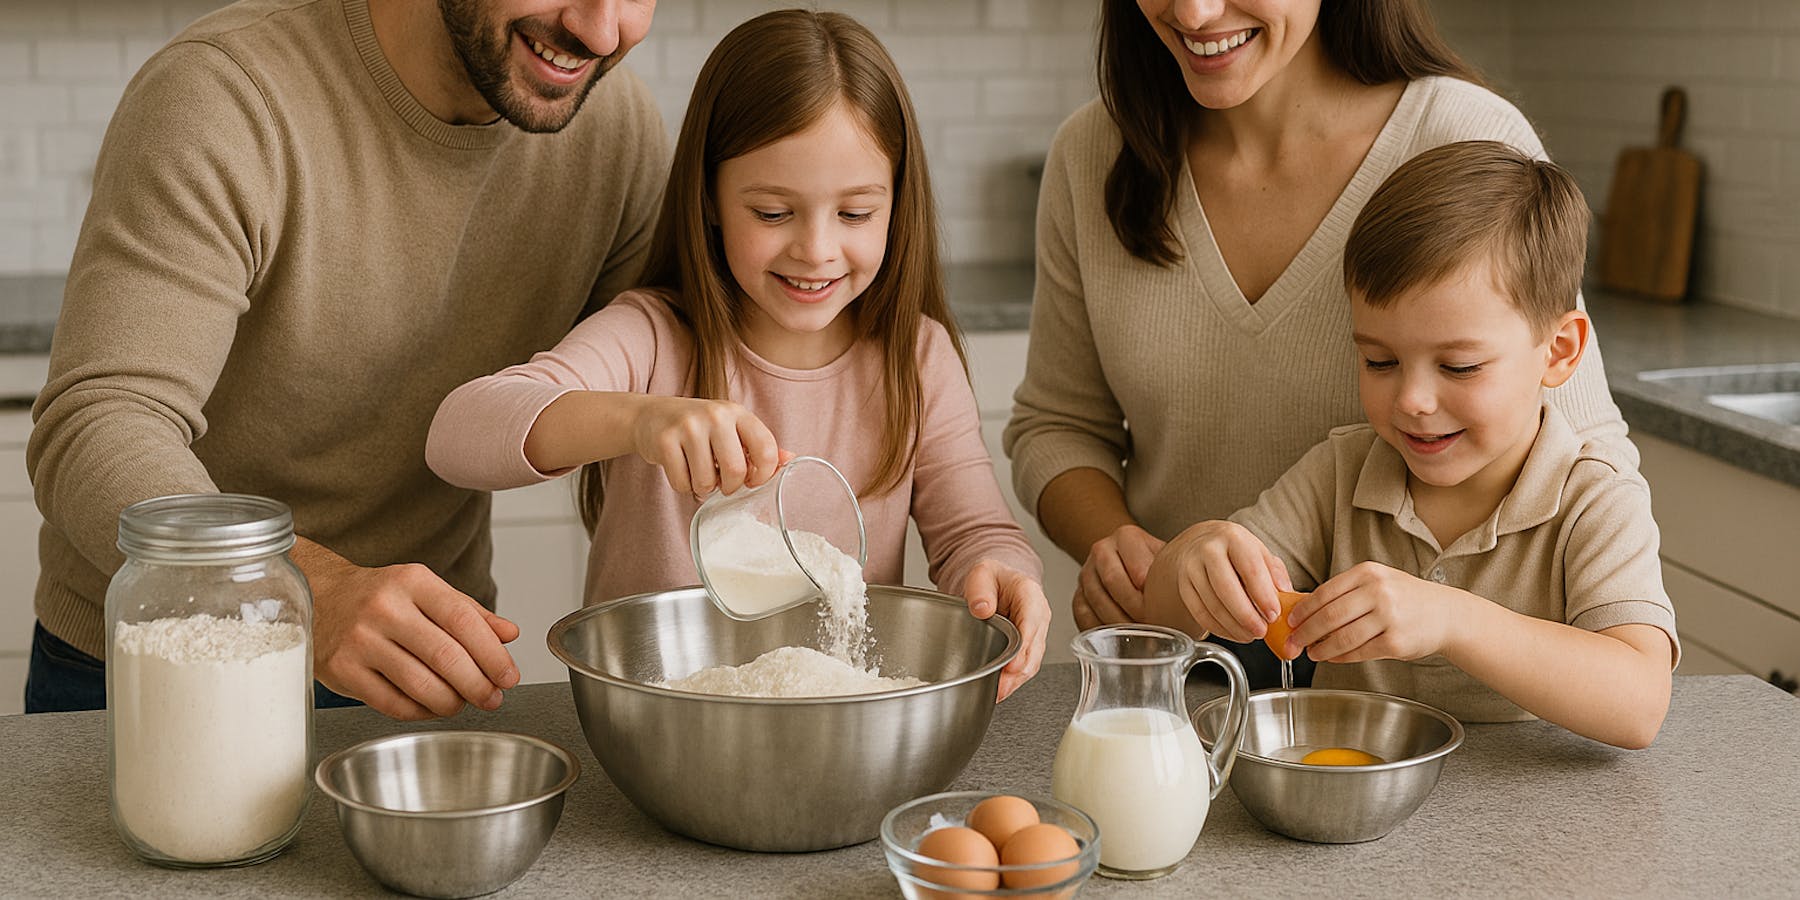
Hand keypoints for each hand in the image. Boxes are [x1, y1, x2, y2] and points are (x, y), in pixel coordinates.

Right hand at [296, 539, 520, 719]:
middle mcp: (384, 609)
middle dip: (478, 685)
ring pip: (421, 685)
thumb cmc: (379, 597)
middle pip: (446, 656)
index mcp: (412, 582)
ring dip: (452, 703)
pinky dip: (422, 712)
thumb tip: (509, 634)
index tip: (509, 676)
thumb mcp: (425, 590)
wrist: (318, 596)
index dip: (493, 654)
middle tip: (493, 698)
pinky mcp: (343, 671)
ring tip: (463, 703)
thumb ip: (470, 612)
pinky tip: (432, 707)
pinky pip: (393, 704)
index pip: (464, 620)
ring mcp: (360, 641)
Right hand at [631, 396, 781, 498]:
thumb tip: (791, 460)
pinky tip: (683, 472)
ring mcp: (688, 426)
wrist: (652, 415)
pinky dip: (684, 486)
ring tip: (700, 475)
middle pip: (736, 471)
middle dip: (730, 488)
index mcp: (738, 413)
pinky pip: (682, 483)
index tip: (752, 481)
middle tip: (723, 484)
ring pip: (707, 481)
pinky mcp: (664, 441)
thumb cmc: (700, 428)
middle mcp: (715, 415)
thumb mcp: (732, 429)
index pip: (766, 449)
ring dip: (704, 488)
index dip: (764, 475)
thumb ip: (759, 446)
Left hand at [962, 559, 1049, 701]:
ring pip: (1032, 661)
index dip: (1023, 648)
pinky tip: (1001, 689)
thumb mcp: (981, 574)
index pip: (1031, 623)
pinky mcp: (1030, 646)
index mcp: (1030, 595)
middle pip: (1034, 649)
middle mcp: (1038, 616)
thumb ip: (980, 590)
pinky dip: (1014, 679)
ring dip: (1016, 680)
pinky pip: (1026, 665)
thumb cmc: (992, 577)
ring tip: (998, 693)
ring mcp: (1036, 632)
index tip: (1013, 666)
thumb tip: (982, 609)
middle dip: (1018, 672)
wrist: (998, 581)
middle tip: (1000, 688)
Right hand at [1070, 524, 1164, 630]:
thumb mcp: (1168, 561)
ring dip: (1119, 622)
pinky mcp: (1078, 594)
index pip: (1137, 568)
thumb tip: (1193, 599)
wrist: (1131, 560)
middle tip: (1152, 625)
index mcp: (1127, 537)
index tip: (1162, 609)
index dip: (1150, 593)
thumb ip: (1174, 573)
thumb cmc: (1154, 565)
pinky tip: (1116, 639)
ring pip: (1096, 600)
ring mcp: (1087, 572)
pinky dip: (1100, 629)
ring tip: (1139, 636)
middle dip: (1134, 609)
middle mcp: (1102, 550)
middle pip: (1113, 581)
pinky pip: (1082, 614)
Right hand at [1142, 520, 1289, 642]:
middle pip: (1226, 588)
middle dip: (1246, 616)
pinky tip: (1233, 632)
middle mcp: (1208, 549)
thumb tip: (1286, 594)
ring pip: (1212, 604)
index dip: (1263, 595)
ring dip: (1233, 626)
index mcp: (1233, 537)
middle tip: (1261, 631)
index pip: (1250, 569)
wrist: (1201, 543)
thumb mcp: (1259, 552)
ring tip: (1250, 635)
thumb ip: (1275, 572)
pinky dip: (1218, 628)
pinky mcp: (1183, 586)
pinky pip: (1199, 613)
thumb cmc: (1236, 551)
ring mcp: (1191, 568)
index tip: (1274, 615)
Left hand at [1292, 562, 1462, 662]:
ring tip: (1312, 652)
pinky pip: (1359, 652)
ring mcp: (1389, 617)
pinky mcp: (1396, 642)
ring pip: (1343, 637)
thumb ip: (1346, 592)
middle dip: (1306, 631)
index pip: (1325, 592)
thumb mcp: (1378, 581)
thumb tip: (1307, 609)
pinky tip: (1333, 657)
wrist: (1446, 614)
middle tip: (1294, 641)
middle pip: (1329, 615)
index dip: (1303, 610)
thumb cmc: (1406, 598)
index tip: (1290, 620)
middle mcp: (1378, 592)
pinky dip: (1341, 657)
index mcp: (1368, 573)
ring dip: (1322, 648)